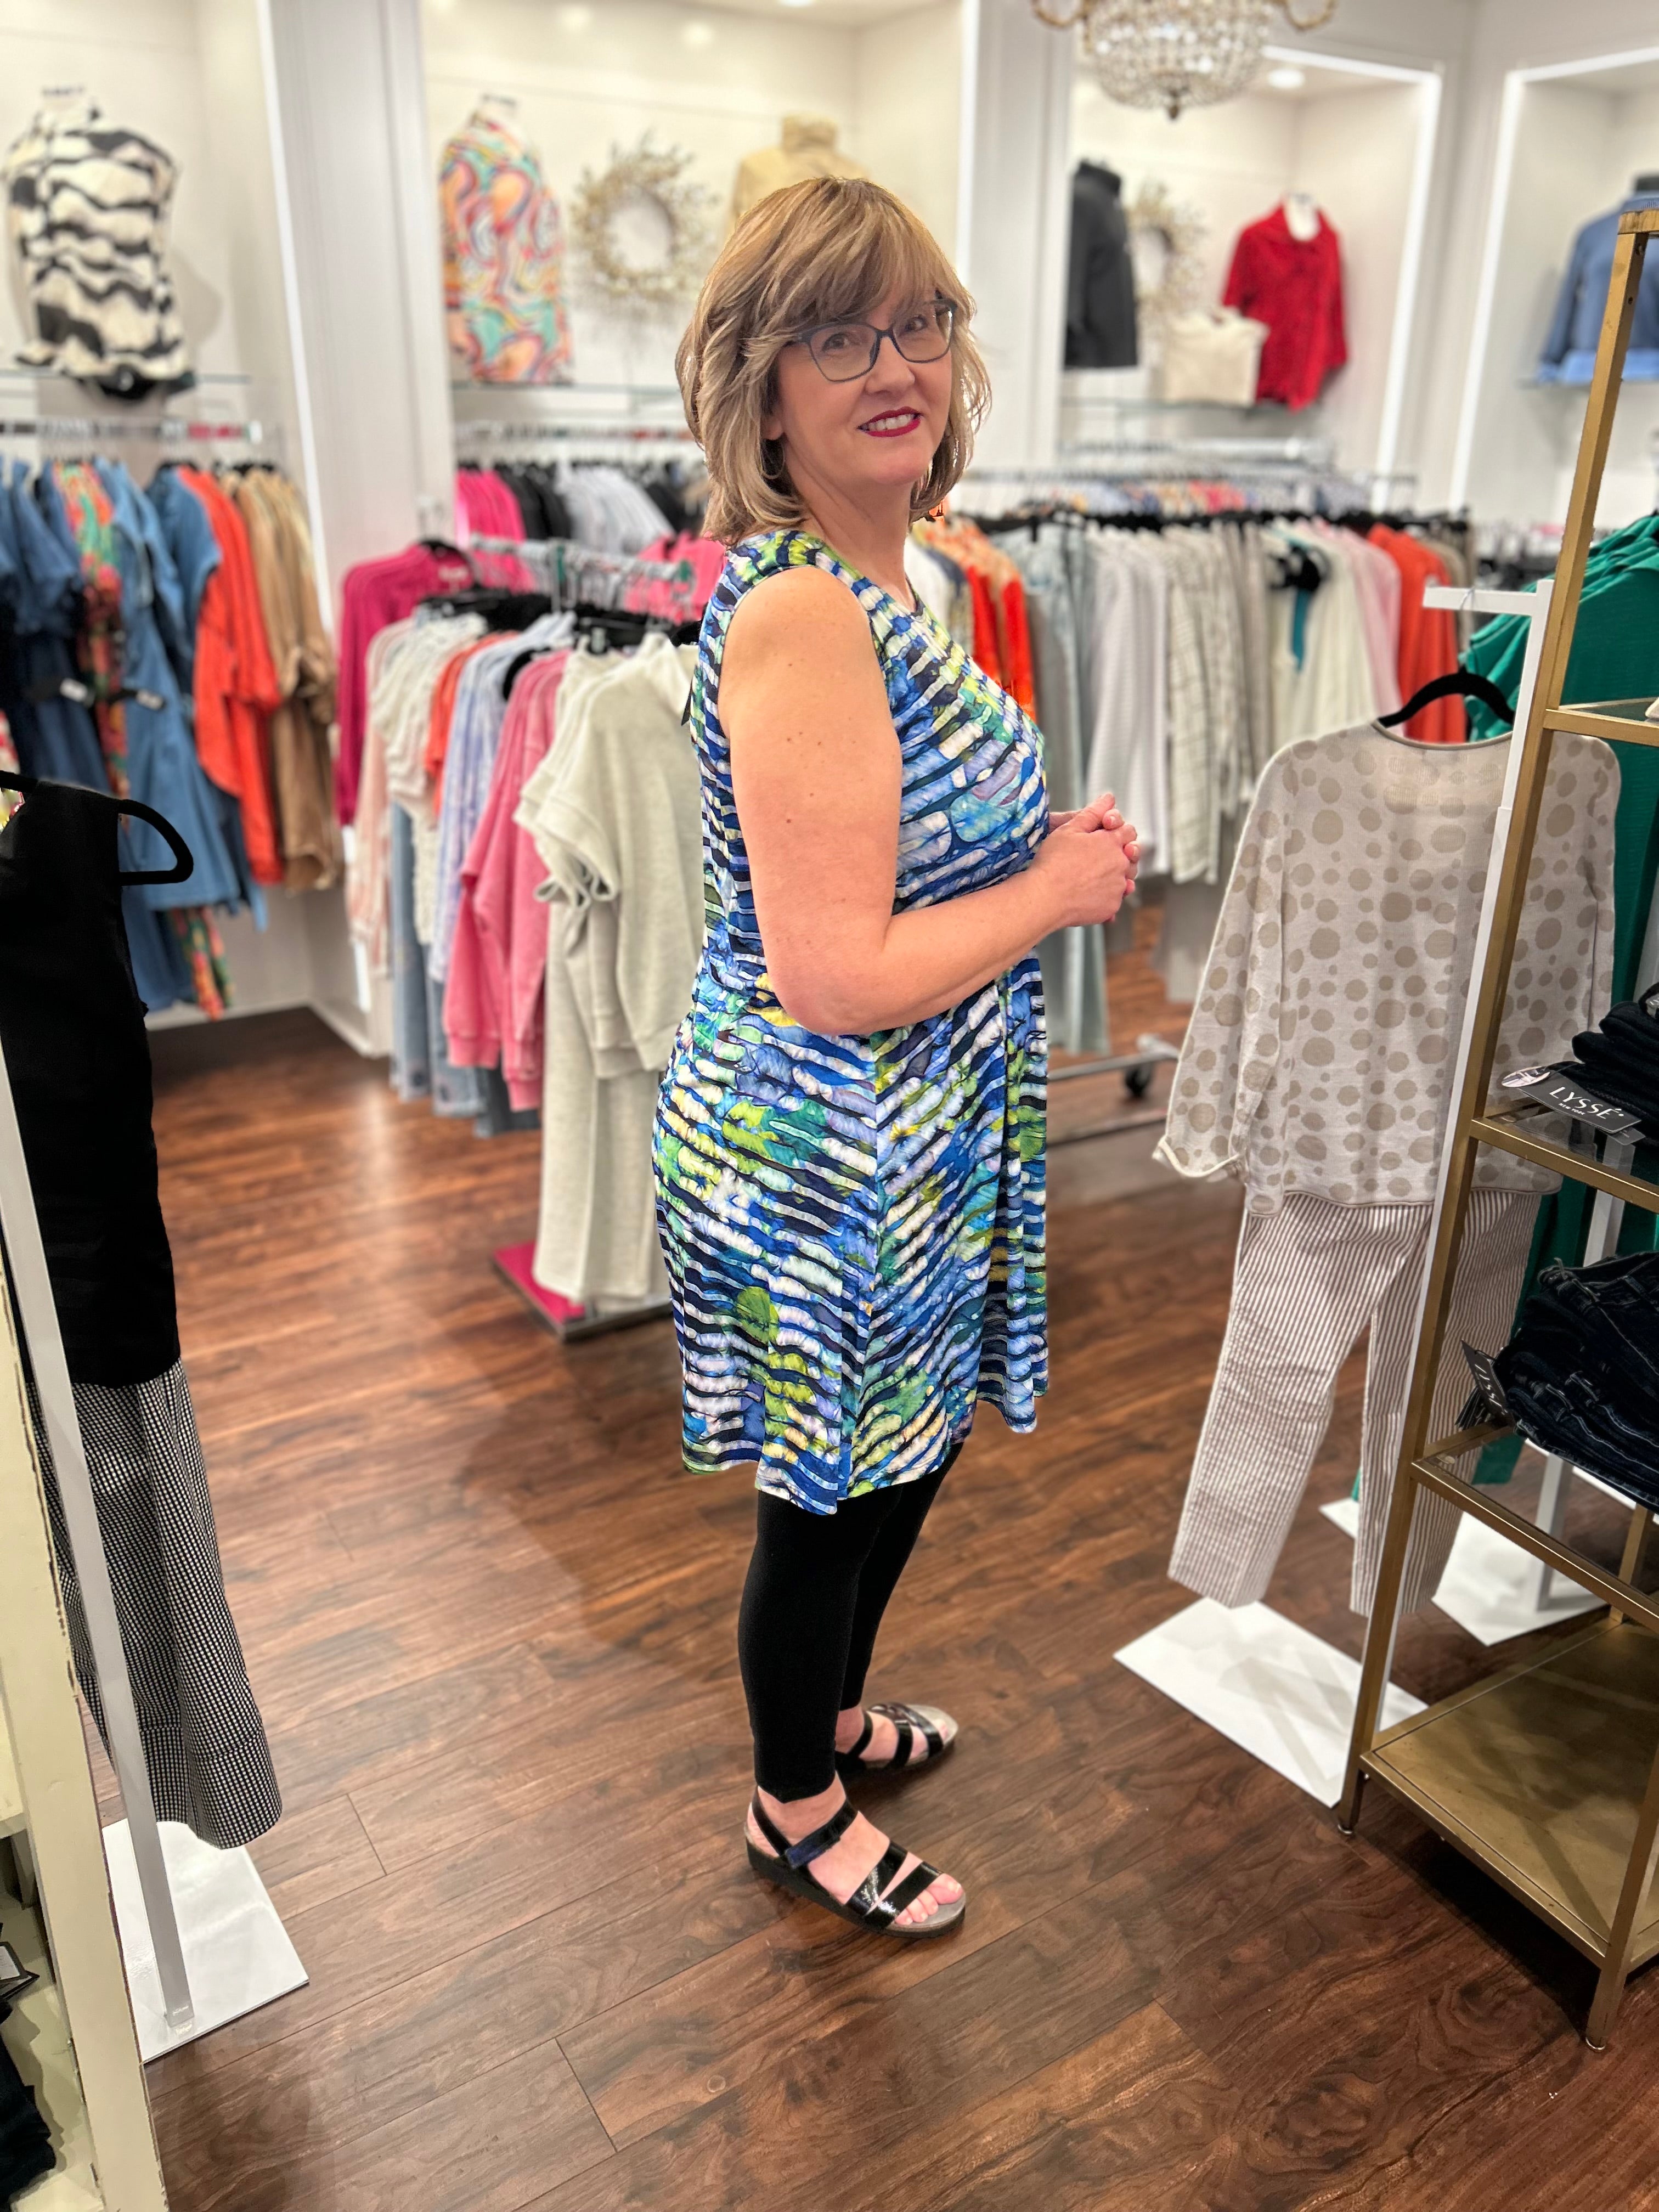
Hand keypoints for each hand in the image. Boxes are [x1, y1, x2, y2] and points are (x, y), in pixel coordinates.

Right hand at [1032, 794, 1137, 929]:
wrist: (1045, 897)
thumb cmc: (1054, 861)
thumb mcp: (1070, 829)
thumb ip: (1093, 812)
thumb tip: (1109, 798)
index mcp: (1112, 842)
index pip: (1128, 831)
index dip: (1118, 831)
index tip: (1104, 836)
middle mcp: (1120, 864)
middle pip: (1130, 856)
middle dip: (1118, 854)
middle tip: (1096, 859)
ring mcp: (1118, 887)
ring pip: (1124, 879)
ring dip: (1114, 876)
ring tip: (1090, 877)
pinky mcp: (1112, 906)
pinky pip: (1115, 899)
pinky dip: (1105, 896)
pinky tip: (1087, 893)